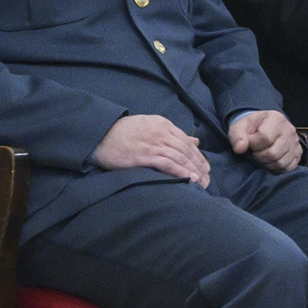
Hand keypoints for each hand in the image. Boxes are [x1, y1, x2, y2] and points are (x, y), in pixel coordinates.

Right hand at [95, 113, 210, 186]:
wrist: (99, 134)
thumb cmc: (123, 132)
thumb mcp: (150, 126)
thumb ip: (172, 134)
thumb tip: (194, 141)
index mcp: (163, 124)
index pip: (187, 141)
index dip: (198, 156)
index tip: (206, 168)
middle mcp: (161, 132)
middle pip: (187, 150)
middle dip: (199, 165)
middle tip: (208, 179)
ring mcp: (153, 143)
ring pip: (180, 157)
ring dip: (193, 170)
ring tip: (202, 182)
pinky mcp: (144, 155)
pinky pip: (168, 164)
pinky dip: (181, 171)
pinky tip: (190, 179)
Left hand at [228, 108, 301, 171]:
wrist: (263, 127)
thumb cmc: (251, 127)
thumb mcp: (239, 127)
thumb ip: (237, 136)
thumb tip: (240, 149)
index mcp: (276, 119)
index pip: (265, 138)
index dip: (253, 145)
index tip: (249, 143)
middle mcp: (289, 130)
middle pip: (273, 153)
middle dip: (259, 156)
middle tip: (255, 152)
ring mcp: (296, 142)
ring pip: (280, 162)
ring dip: (267, 164)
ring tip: (262, 156)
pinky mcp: (298, 153)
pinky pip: (288, 167)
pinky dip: (277, 168)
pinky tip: (270, 161)